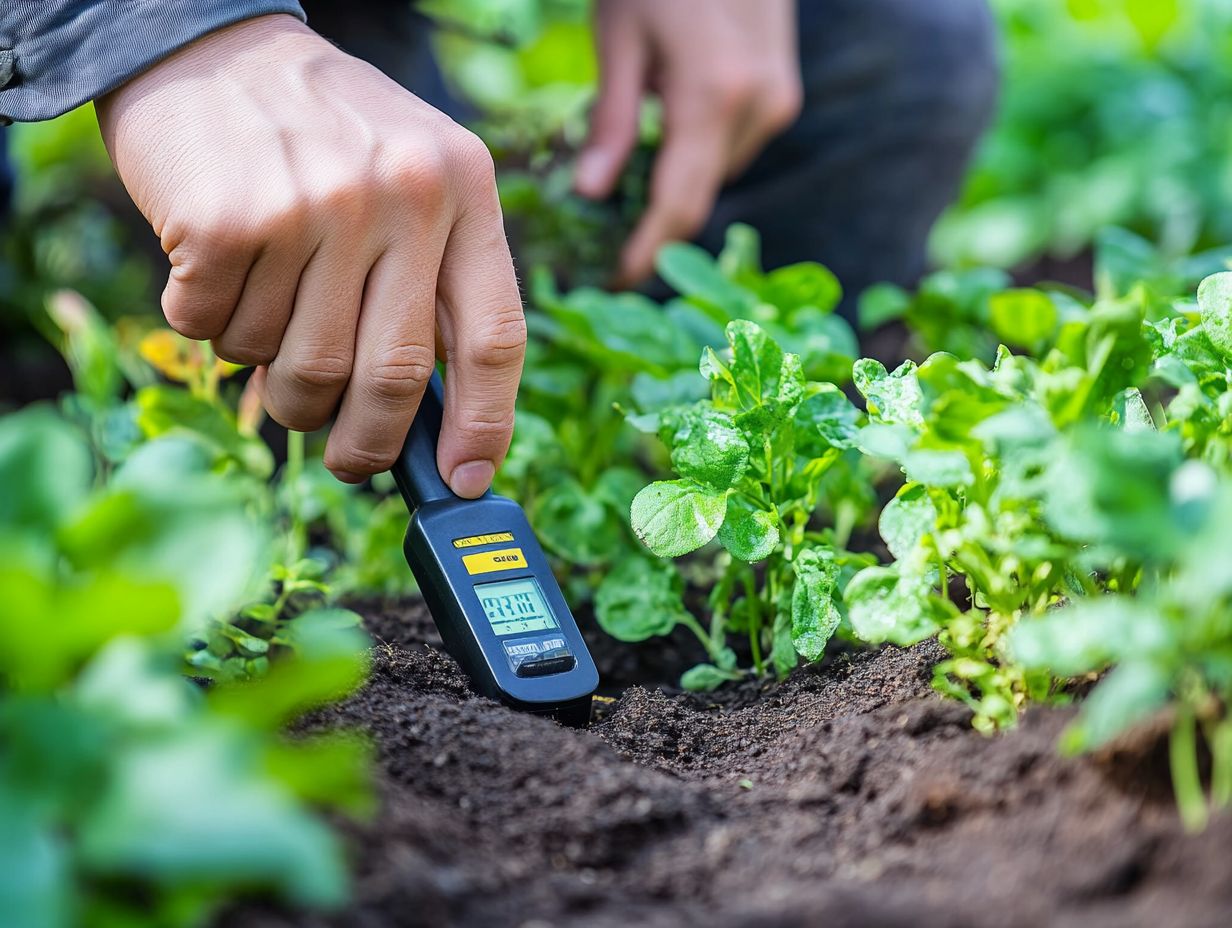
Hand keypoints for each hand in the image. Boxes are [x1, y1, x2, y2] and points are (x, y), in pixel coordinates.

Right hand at [96, 14, 524, 495]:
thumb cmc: (327, 136)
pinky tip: (220, 272)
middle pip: (393, 376)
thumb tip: (433, 423)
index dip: (486, 425)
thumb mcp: (417, 180)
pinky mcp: (227, 218)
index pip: (496, 336)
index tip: (464, 481)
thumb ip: (435, 282)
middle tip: (348, 459)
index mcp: (466, 189)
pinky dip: (210, 325)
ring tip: (271, 321)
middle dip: (366, 442)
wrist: (216, 44)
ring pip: (298, 367)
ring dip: (277, 377)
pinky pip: (217, 332)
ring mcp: (314, 205)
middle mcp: (401, 195)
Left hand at [574, 0, 801, 285]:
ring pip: (719, 175)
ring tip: (634, 182)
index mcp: (711, 96)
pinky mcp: (783, 94)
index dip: (648, 251)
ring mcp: (777, 102)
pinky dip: (700, 156)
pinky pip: (735, 148)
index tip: (618, 282)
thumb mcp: (619, 38)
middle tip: (613, 248)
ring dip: (679, 185)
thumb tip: (591, 195)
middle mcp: (756, 108)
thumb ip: (611, 122)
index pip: (679, 203)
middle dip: (659, 226)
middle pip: (701, 196)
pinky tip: (670, 137)